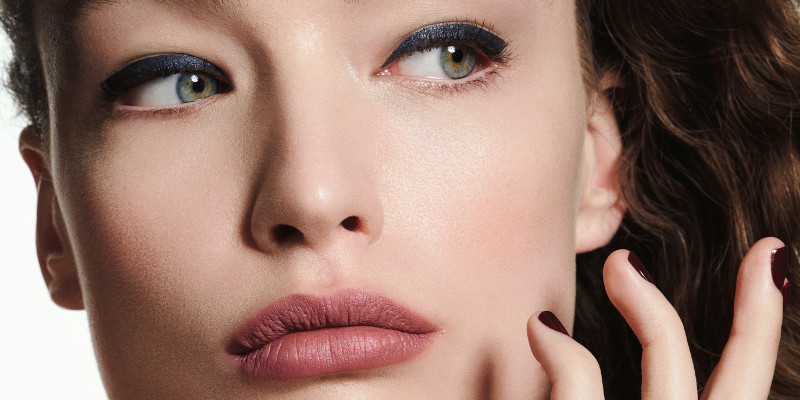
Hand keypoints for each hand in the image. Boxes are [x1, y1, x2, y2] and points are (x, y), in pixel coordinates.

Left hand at [527, 237, 788, 398]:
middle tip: (763, 247)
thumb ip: (602, 392)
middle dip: (758, 318)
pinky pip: (581, 380)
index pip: (740, 394)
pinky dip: (562, 349)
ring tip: (622, 263)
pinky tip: (540, 326)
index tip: (771, 264)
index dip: (759, 333)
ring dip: (652, 307)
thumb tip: (567, 327)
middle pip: (740, 389)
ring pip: (669, 365)